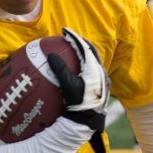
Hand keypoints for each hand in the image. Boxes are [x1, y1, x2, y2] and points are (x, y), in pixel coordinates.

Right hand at [47, 28, 109, 152]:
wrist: (90, 122)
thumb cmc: (79, 104)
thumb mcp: (68, 86)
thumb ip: (60, 69)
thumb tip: (50, 55)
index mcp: (95, 68)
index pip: (85, 47)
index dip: (74, 37)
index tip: (64, 31)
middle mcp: (101, 72)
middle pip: (90, 51)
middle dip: (80, 43)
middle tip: (68, 38)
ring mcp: (102, 80)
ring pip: (92, 60)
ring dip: (82, 53)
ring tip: (71, 50)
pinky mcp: (100, 87)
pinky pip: (91, 70)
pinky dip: (82, 65)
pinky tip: (72, 69)